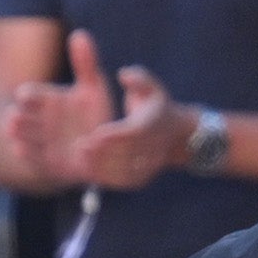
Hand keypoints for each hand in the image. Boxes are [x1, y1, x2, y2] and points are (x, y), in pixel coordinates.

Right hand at [0, 28, 114, 188]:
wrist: (96, 149)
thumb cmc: (92, 114)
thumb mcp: (92, 87)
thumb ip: (85, 63)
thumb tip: (80, 33)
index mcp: (46, 101)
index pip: (31, 95)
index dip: (28, 96)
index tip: (23, 95)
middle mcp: (38, 121)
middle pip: (22, 116)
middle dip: (18, 116)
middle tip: (13, 115)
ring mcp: (40, 142)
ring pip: (24, 136)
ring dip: (18, 133)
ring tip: (12, 130)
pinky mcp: (44, 163)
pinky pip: (33, 158)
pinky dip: (26, 154)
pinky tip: (18, 148)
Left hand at [70, 60, 190, 191]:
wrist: (177, 137)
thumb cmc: (156, 106)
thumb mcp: (152, 87)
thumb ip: (138, 78)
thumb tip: (123, 75)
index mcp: (154, 124)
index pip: (133, 133)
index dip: (114, 135)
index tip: (94, 134)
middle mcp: (154, 148)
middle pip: (126, 154)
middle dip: (102, 152)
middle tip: (80, 148)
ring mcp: (149, 166)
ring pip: (124, 171)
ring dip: (101, 168)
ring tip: (81, 159)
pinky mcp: (143, 179)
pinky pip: (124, 182)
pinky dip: (107, 179)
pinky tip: (90, 171)